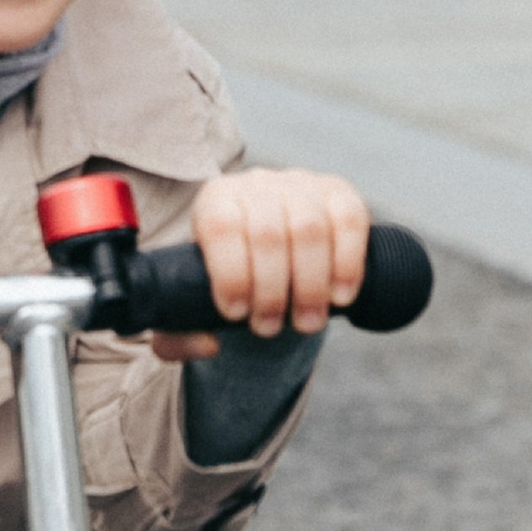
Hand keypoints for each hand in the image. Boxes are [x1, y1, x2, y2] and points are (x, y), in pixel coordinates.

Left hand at [152, 167, 370, 358]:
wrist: (272, 246)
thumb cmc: (233, 276)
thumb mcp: (195, 297)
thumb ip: (181, 331)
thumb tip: (207, 345)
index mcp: (216, 200)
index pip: (221, 226)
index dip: (230, 272)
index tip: (236, 314)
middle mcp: (258, 185)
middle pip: (268, 231)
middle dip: (271, 290)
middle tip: (271, 328)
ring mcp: (302, 185)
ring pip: (309, 228)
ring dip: (310, 285)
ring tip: (307, 323)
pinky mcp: (339, 193)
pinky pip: (350, 220)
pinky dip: (348, 263)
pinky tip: (340, 297)